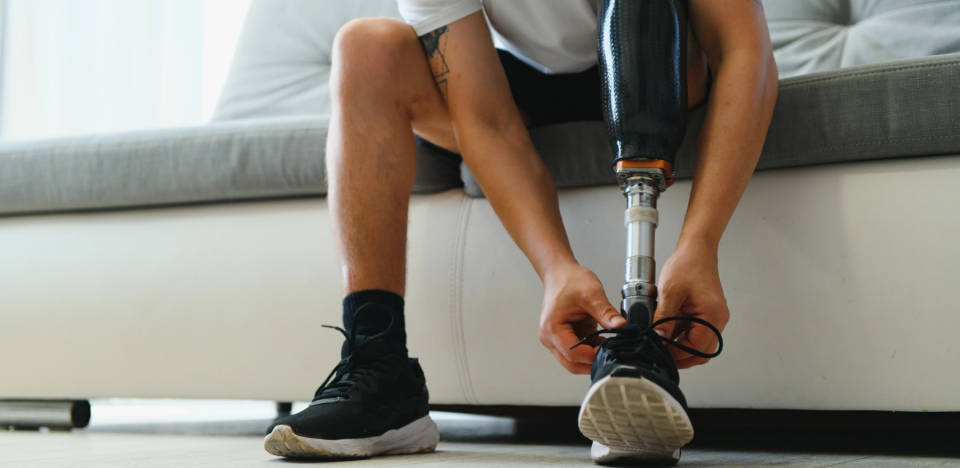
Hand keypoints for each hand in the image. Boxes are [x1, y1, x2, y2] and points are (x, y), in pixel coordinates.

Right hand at [539, 263, 626, 373]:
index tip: (611, 350)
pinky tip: (603, 343)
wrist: (561, 273)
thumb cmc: (569, 281)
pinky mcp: (564, 338)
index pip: (572, 354)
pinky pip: (578, 352)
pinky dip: (591, 351)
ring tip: (608, 347)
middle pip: (571, 363)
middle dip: (592, 362)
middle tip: (612, 355)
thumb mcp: (591, 294)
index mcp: (552, 328)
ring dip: (591, 358)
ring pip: (574, 361)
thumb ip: (606, 312)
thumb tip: (621, 326)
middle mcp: (550, 338)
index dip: (593, 356)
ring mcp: (556, 340)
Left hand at [653, 242, 729, 368]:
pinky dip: (683, 335)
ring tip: (663, 341)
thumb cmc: (687, 265)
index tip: (661, 351)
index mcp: (712, 315)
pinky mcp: (708, 314)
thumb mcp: (669, 292)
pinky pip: (697, 332)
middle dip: (682, 355)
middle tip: (662, 354)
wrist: (696, 250)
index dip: (678, 353)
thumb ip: (664, 319)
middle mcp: (718, 319)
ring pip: (700, 344)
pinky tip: (669, 330)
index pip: (698, 348)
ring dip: (682, 345)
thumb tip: (658, 338)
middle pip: (702, 351)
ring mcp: (714, 317)